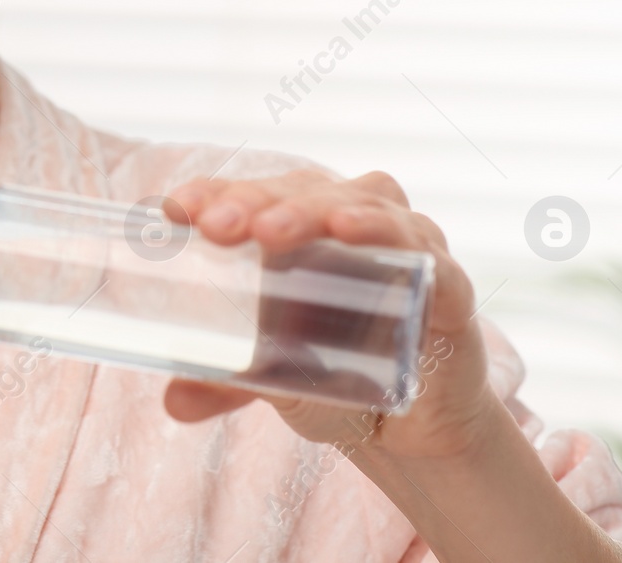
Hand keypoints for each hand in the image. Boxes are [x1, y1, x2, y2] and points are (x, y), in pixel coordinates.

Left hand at [159, 170, 495, 462]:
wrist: (415, 431)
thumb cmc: (340, 377)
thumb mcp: (274, 377)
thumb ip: (225, 383)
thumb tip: (174, 403)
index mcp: (303, 230)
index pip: (255, 195)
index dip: (216, 193)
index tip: (175, 208)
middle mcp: (354, 223)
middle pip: (303, 191)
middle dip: (255, 202)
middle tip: (216, 225)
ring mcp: (405, 249)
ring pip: (360, 205)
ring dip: (311, 212)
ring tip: (271, 229)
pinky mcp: (448, 287)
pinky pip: (423, 252)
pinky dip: (388, 236)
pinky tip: (351, 231)